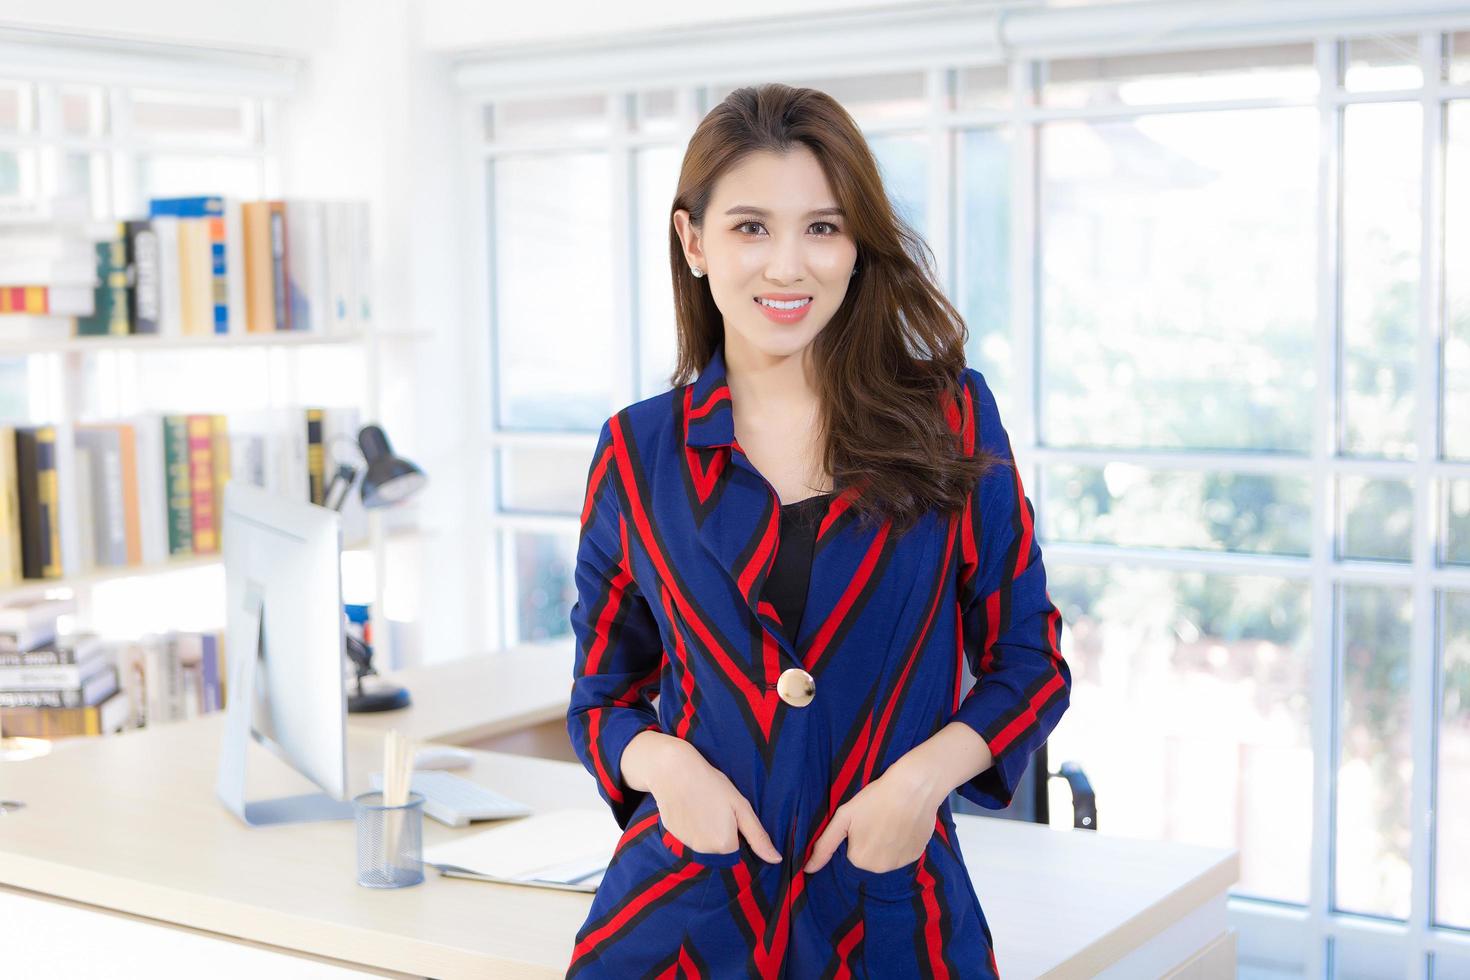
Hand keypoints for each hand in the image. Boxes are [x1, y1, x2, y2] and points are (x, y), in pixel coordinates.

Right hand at [632, 733, 782, 863]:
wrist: (674, 770)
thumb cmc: (712, 785)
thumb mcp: (741, 807)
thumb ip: (758, 836)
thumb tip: (776, 860)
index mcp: (724, 845)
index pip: (738, 851)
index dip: (737, 833)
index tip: (731, 816)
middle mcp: (704, 850)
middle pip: (720, 849)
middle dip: (721, 834)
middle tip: (717, 808)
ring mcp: (686, 844)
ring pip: (704, 844)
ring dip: (706, 832)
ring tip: (702, 806)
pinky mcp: (672, 836)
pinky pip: (688, 837)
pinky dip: (691, 827)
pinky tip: (689, 808)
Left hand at [803, 758, 940, 874]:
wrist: (914, 786)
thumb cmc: (874, 798)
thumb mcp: (843, 818)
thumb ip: (824, 846)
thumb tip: (807, 870)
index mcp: (859, 860)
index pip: (851, 852)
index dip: (855, 834)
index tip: (863, 819)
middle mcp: (881, 868)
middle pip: (869, 857)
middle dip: (870, 841)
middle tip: (877, 818)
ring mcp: (902, 863)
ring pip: (886, 856)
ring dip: (886, 843)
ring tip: (892, 820)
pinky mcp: (918, 855)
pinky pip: (903, 852)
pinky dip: (902, 842)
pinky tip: (904, 824)